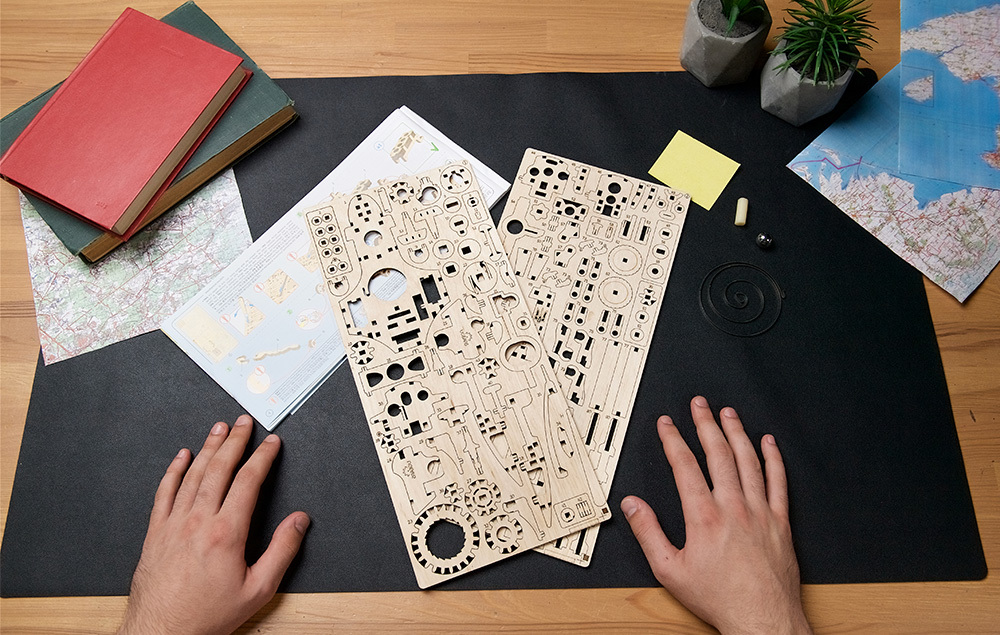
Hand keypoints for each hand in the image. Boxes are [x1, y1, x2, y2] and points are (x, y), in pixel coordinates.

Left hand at [119, 415, 309, 634]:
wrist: (162, 633)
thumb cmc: (207, 616)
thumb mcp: (258, 590)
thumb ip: (282, 551)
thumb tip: (299, 521)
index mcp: (226, 533)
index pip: (248, 482)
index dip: (262, 458)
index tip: (271, 444)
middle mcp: (197, 522)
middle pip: (219, 469)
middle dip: (234, 441)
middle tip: (243, 423)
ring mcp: (173, 524)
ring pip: (192, 475)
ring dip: (207, 448)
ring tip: (218, 429)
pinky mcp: (155, 533)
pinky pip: (164, 492)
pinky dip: (173, 470)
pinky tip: (181, 456)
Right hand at [621, 396, 809, 634]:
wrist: (762, 619)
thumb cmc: (719, 598)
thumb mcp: (669, 570)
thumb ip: (648, 533)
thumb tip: (633, 505)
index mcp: (704, 517)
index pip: (685, 466)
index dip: (674, 440)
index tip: (667, 424)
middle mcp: (734, 508)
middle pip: (718, 454)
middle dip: (706, 424)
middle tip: (699, 405)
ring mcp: (760, 512)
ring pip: (749, 461)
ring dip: (737, 433)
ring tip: (729, 414)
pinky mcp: (780, 522)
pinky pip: (779, 482)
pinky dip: (774, 459)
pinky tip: (768, 443)